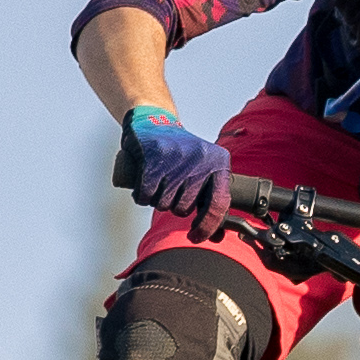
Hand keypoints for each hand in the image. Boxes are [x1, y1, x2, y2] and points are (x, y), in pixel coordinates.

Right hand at [121, 105, 234, 231]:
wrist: (154, 121)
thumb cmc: (182, 155)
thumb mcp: (203, 171)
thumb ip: (211, 202)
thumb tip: (217, 238)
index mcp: (219, 163)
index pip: (218, 204)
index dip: (207, 226)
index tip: (195, 236)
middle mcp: (201, 159)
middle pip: (183, 208)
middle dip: (173, 204)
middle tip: (170, 187)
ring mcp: (177, 157)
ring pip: (163, 203)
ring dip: (156, 199)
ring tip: (158, 182)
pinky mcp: (153, 156)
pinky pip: (145, 195)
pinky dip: (141, 196)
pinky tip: (144, 185)